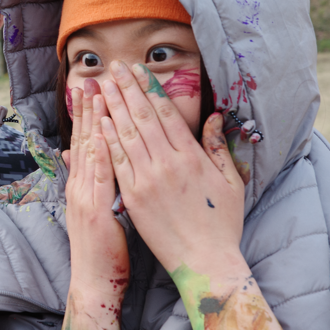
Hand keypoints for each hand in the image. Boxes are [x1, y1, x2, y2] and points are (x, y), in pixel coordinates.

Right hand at [61, 78, 128, 301]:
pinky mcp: (94, 210)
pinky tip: (105, 134)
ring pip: (90, 152)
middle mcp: (81, 186)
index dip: (91, 114)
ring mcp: (85, 196)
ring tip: (97, 94)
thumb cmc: (102, 249)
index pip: (87, 141)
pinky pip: (99, 177)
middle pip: (85, 139)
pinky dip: (101, 154)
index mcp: (84, 184)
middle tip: (92, 78)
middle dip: (89, 108)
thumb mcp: (95, 211)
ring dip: (93, 122)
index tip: (96, 87)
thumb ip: (91, 182)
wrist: (94, 281)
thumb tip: (82, 156)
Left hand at [98, 61, 244, 273]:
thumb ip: (217, 148)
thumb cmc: (221, 223)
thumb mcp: (230, 182)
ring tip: (103, 86)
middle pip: (143, 118)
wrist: (205, 261)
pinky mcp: (132, 197)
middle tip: (116, 67)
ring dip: (113, 107)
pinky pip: (117, 162)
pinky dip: (107, 140)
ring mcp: (147, 180)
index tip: (139, 71)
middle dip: (128, 89)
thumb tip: (214, 117)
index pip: (167, 114)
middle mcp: (168, 164)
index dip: (151, 89)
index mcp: (192, 158)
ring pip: (126, 135)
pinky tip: (99, 122)